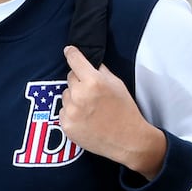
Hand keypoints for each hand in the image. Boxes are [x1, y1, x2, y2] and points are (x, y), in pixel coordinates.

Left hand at [59, 46, 165, 178]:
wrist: (128, 140)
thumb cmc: (125, 111)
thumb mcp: (117, 84)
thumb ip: (101, 71)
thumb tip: (90, 63)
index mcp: (93, 82)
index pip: (75, 60)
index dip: (72, 53)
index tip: (69, 50)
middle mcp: (79, 95)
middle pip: (70, 78)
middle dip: (79, 81)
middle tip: (93, 93)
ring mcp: (71, 111)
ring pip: (65, 95)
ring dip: (74, 98)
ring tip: (91, 108)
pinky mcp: (66, 125)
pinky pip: (63, 111)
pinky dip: (71, 113)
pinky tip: (86, 119)